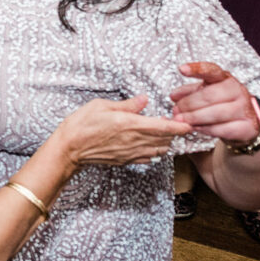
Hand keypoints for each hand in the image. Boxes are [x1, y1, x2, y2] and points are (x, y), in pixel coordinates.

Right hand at [53, 94, 191, 168]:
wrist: (70, 148)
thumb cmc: (82, 123)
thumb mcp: (102, 105)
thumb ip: (127, 105)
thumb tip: (144, 100)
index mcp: (131, 124)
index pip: (164, 127)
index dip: (180, 126)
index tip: (190, 124)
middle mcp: (134, 141)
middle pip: (165, 139)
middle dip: (175, 133)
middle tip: (179, 124)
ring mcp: (131, 153)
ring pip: (159, 150)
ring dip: (165, 142)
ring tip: (166, 134)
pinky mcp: (125, 161)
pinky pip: (147, 158)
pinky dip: (154, 152)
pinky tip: (151, 145)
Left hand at [169, 62, 259, 142]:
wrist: (247, 122)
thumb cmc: (223, 104)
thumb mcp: (206, 93)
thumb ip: (189, 92)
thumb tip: (174, 96)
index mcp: (225, 78)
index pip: (211, 70)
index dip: (196, 69)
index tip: (182, 69)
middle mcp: (237, 90)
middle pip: (210, 96)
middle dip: (189, 104)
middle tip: (176, 111)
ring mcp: (244, 108)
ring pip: (216, 113)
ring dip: (195, 118)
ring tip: (181, 121)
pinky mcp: (247, 126)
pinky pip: (223, 129)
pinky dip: (205, 129)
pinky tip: (195, 128)